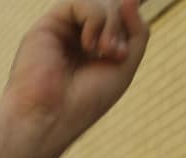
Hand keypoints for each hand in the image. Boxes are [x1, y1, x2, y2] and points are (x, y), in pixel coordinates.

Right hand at [0, 0, 146, 143]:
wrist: (50, 119)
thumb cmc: (84, 102)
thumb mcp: (124, 66)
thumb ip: (137, 32)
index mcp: (95, 46)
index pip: (121, 17)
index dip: (129, 22)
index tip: (123, 53)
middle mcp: (77, 35)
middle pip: (112, 6)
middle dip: (122, 25)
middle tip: (116, 54)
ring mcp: (63, 28)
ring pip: (100, 2)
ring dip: (112, 22)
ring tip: (105, 51)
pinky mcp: (48, 24)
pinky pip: (81, 2)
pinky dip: (94, 19)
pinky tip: (88, 45)